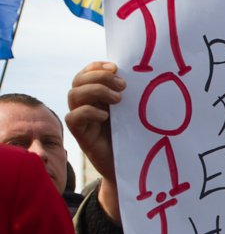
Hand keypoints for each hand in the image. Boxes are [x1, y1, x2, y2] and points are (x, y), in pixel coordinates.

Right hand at [66, 61, 125, 223]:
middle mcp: (87, 105)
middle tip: (123, 86)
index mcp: (98, 96)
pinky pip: (73, 118)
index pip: (88, 73)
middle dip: (99, 77)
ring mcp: (83, 120)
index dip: (97, 67)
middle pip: (79, 81)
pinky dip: (88, 112)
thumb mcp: (134, 112)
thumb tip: (142, 74)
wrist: (133, 167)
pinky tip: (105, 115)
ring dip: (95, 91)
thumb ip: (131, 95)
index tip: (116, 68)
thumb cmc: (137, 137)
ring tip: (118, 99)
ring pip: (73, 95)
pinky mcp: (82, 136)